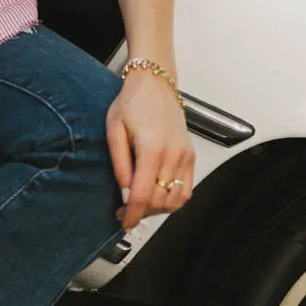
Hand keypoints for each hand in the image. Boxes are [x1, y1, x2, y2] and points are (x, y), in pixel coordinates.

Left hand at [106, 70, 194, 230]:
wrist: (155, 83)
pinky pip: (187, 190)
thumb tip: (125, 196)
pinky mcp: (191, 156)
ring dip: (158, 210)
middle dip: (141, 213)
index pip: (143, 195)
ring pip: (176, 200)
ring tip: (140, 204)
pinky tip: (158, 197)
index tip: (123, 222)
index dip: (132, 215)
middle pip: (160, 201)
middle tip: (124, 210)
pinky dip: (173, 201)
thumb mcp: (114, 131)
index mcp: (152, 148)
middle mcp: (173, 154)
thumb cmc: (132, 103)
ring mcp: (185, 156)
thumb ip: (120, 166)